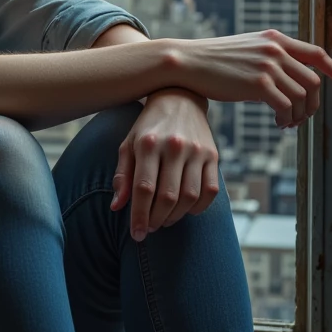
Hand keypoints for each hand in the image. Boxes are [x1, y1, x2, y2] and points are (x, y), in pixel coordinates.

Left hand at [111, 91, 219, 241]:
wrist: (180, 97)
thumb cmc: (148, 126)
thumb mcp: (128, 144)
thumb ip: (123, 175)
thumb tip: (117, 207)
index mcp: (148, 143)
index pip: (144, 189)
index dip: (140, 216)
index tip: (137, 234)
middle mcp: (174, 146)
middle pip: (168, 197)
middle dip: (157, 220)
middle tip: (150, 228)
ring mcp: (197, 151)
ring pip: (190, 197)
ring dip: (176, 217)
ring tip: (164, 220)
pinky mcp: (214, 155)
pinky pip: (211, 191)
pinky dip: (199, 207)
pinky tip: (186, 210)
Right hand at [168, 29, 331, 128]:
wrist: (186, 62)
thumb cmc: (213, 62)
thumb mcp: (247, 51)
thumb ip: (270, 59)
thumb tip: (290, 82)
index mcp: (276, 39)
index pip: (317, 54)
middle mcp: (276, 49)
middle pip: (314, 81)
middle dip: (313, 105)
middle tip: (301, 119)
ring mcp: (268, 65)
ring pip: (303, 96)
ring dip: (299, 115)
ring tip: (287, 123)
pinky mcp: (258, 84)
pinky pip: (287, 106)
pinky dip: (287, 119)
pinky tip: (279, 123)